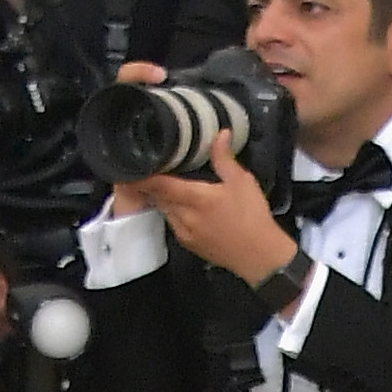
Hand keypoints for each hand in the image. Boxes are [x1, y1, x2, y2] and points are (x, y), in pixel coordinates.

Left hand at [142, 128, 303, 285]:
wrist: (261, 258)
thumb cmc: (252, 218)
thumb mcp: (242, 182)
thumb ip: (225, 158)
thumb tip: (220, 133)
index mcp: (194, 198)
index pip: (159, 184)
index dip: (142, 175)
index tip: (130, 165)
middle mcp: (184, 216)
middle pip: (158, 196)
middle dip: (152, 184)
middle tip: (148, 169)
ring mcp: (185, 233)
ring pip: (165, 210)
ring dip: (163, 198)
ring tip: (164, 185)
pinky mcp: (190, 245)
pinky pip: (173, 224)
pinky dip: (172, 212)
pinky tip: (181, 206)